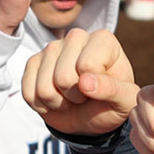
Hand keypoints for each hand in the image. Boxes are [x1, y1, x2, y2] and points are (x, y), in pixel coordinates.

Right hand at [21, 29, 137, 136]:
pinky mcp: (33, 62)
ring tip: (72, 97)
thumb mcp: (124, 101)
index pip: (87, 65)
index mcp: (103, 40)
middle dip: (75, 97)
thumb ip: (112, 90)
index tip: (101, 88)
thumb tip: (86, 82)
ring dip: (59, 103)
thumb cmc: (111, 103)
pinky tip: (56, 99)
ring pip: (45, 88)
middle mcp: (76, 37)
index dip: (93, 87)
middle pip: (64, 77)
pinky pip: (29, 93)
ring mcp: (52, 48)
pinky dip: (43, 106)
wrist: (92, 116)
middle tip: (85, 95)